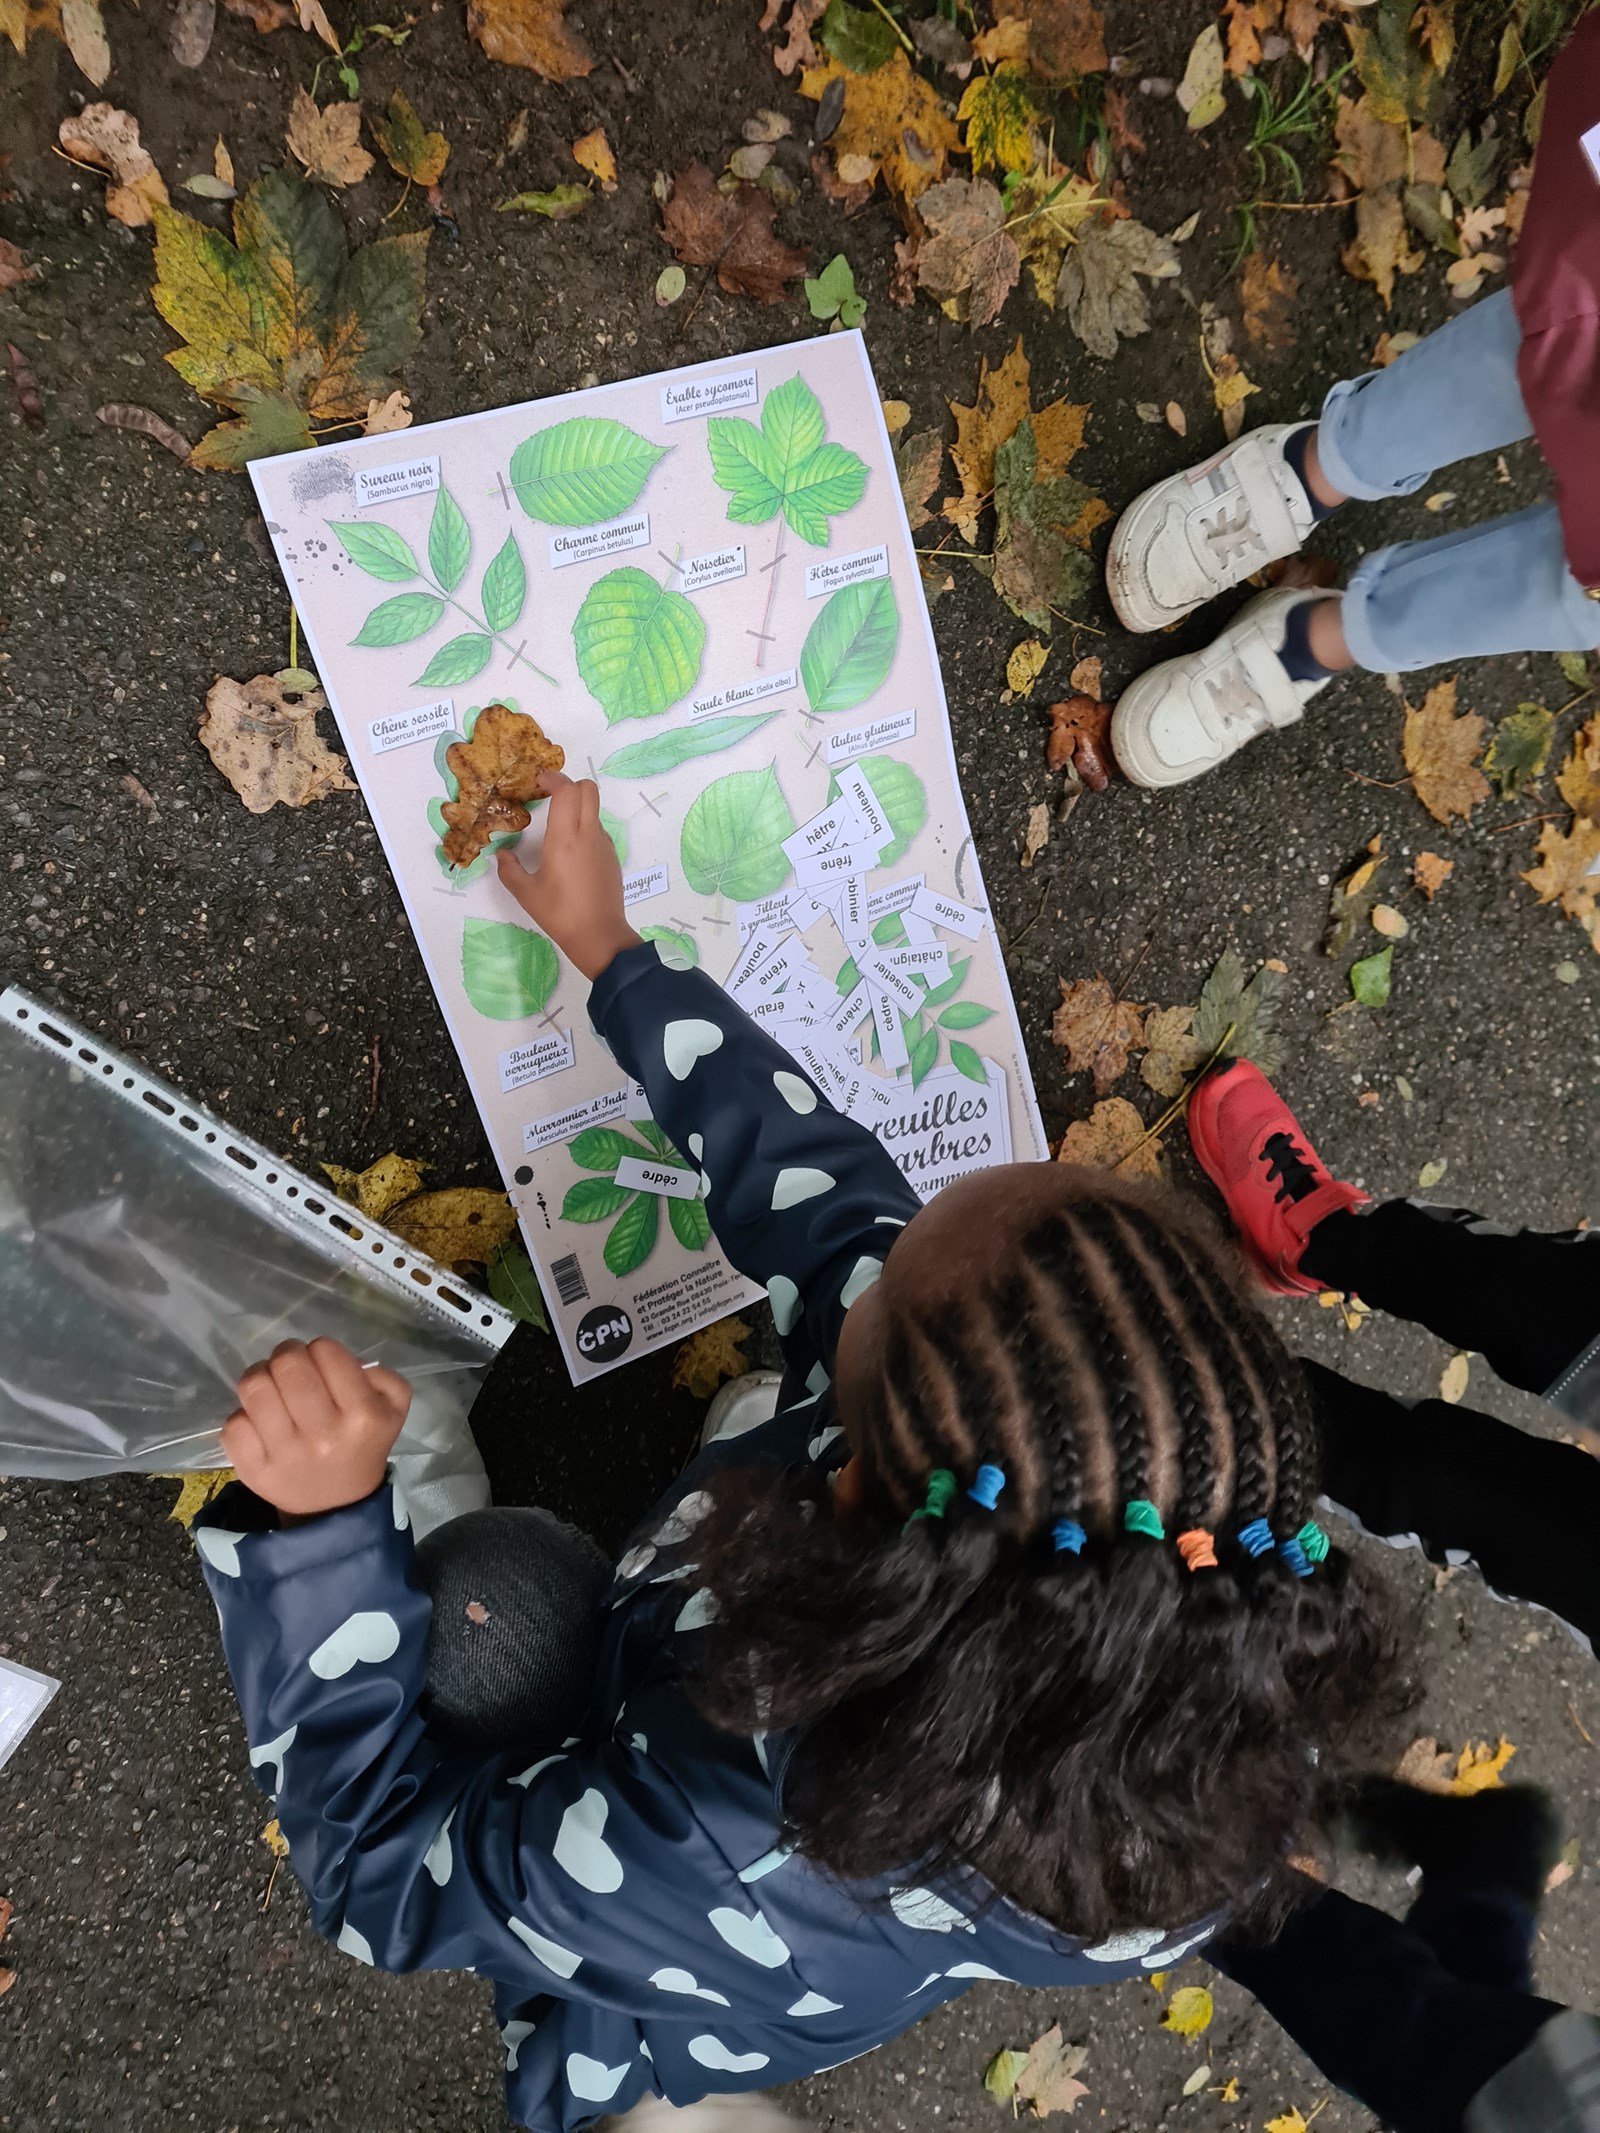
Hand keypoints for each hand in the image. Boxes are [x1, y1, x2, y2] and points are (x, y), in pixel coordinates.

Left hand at [221, 1338, 411, 1518]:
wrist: (335, 1506)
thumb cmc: (361, 1445)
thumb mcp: (393, 1410)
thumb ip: (383, 1376)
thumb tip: (347, 1362)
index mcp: (362, 1415)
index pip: (326, 1351)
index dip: (320, 1350)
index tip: (321, 1365)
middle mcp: (324, 1434)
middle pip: (287, 1364)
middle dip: (287, 1356)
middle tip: (290, 1368)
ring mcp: (286, 1454)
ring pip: (253, 1387)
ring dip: (260, 1377)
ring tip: (270, 1387)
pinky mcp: (255, 1471)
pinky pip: (233, 1423)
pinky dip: (243, 1416)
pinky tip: (259, 1423)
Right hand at [497, 771, 640, 980]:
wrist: (599, 936)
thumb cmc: (560, 913)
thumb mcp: (526, 893)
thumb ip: (509, 870)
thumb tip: (501, 855)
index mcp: (566, 838)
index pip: (567, 790)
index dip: (552, 778)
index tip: (537, 781)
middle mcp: (588, 834)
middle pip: (588, 788)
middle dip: (568, 784)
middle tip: (548, 795)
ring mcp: (604, 844)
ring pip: (594, 809)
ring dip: (576, 806)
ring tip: (555, 825)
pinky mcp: (611, 857)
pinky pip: (597, 830)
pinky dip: (584, 827)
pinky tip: (569, 851)